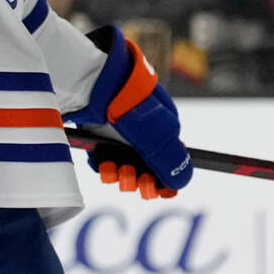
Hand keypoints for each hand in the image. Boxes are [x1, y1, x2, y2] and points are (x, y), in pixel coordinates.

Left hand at [65, 26, 191, 196]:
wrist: (91, 81)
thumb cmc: (130, 103)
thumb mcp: (156, 133)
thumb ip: (170, 159)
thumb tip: (183, 181)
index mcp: (164, 124)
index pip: (171, 157)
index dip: (167, 178)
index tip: (162, 193)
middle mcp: (143, 128)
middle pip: (147, 164)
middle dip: (143, 179)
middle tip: (138, 183)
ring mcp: (120, 130)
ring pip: (124, 163)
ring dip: (123, 175)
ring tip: (117, 172)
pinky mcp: (98, 132)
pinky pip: (104, 158)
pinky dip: (104, 167)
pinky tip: (103, 165)